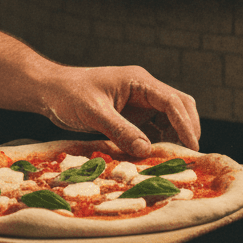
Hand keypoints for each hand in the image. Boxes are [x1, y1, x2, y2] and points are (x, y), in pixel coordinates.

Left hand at [40, 65, 200, 156]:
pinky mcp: (130, 115)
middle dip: (187, 130)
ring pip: (168, 119)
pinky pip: (152, 128)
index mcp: (138, 81)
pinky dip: (157, 142)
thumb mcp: (94, 112)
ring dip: (173, 138)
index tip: (193, 148)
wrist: (49, 90)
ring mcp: (138, 102)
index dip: (185, 125)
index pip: (172, 101)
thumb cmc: (68, 94)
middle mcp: (143, 90)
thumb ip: (120, 130)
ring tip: (174, 161)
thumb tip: (147, 151)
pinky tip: (155, 159)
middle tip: (190, 157)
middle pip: (179, 107)